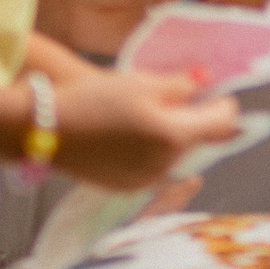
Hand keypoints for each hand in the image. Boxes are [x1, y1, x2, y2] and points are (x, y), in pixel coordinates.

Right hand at [45, 68, 240, 189]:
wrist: (45, 129)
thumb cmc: (94, 99)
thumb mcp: (143, 82)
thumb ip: (182, 84)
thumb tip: (206, 81)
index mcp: (174, 137)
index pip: (222, 123)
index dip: (224, 104)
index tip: (217, 93)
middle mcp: (165, 166)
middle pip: (199, 141)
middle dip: (196, 119)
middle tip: (180, 97)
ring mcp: (145, 181)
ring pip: (176, 156)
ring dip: (174, 136)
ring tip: (150, 112)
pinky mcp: (125, 187)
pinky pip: (154, 168)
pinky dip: (153, 150)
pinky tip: (132, 132)